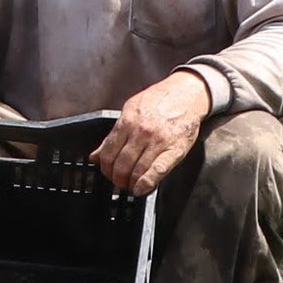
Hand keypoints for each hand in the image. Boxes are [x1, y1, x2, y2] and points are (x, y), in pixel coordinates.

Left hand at [94, 70, 215, 196]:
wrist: (187, 93)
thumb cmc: (159, 101)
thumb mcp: (131, 110)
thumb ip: (113, 134)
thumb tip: (95, 156)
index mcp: (127, 121)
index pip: (108, 153)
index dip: (105, 169)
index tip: (108, 173)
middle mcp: (141, 132)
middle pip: (121, 165)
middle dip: (117, 179)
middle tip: (119, 183)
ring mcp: (158, 141)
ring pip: (137, 170)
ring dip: (130, 184)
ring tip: (130, 187)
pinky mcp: (175, 149)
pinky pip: (158, 170)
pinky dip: (147, 183)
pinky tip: (141, 189)